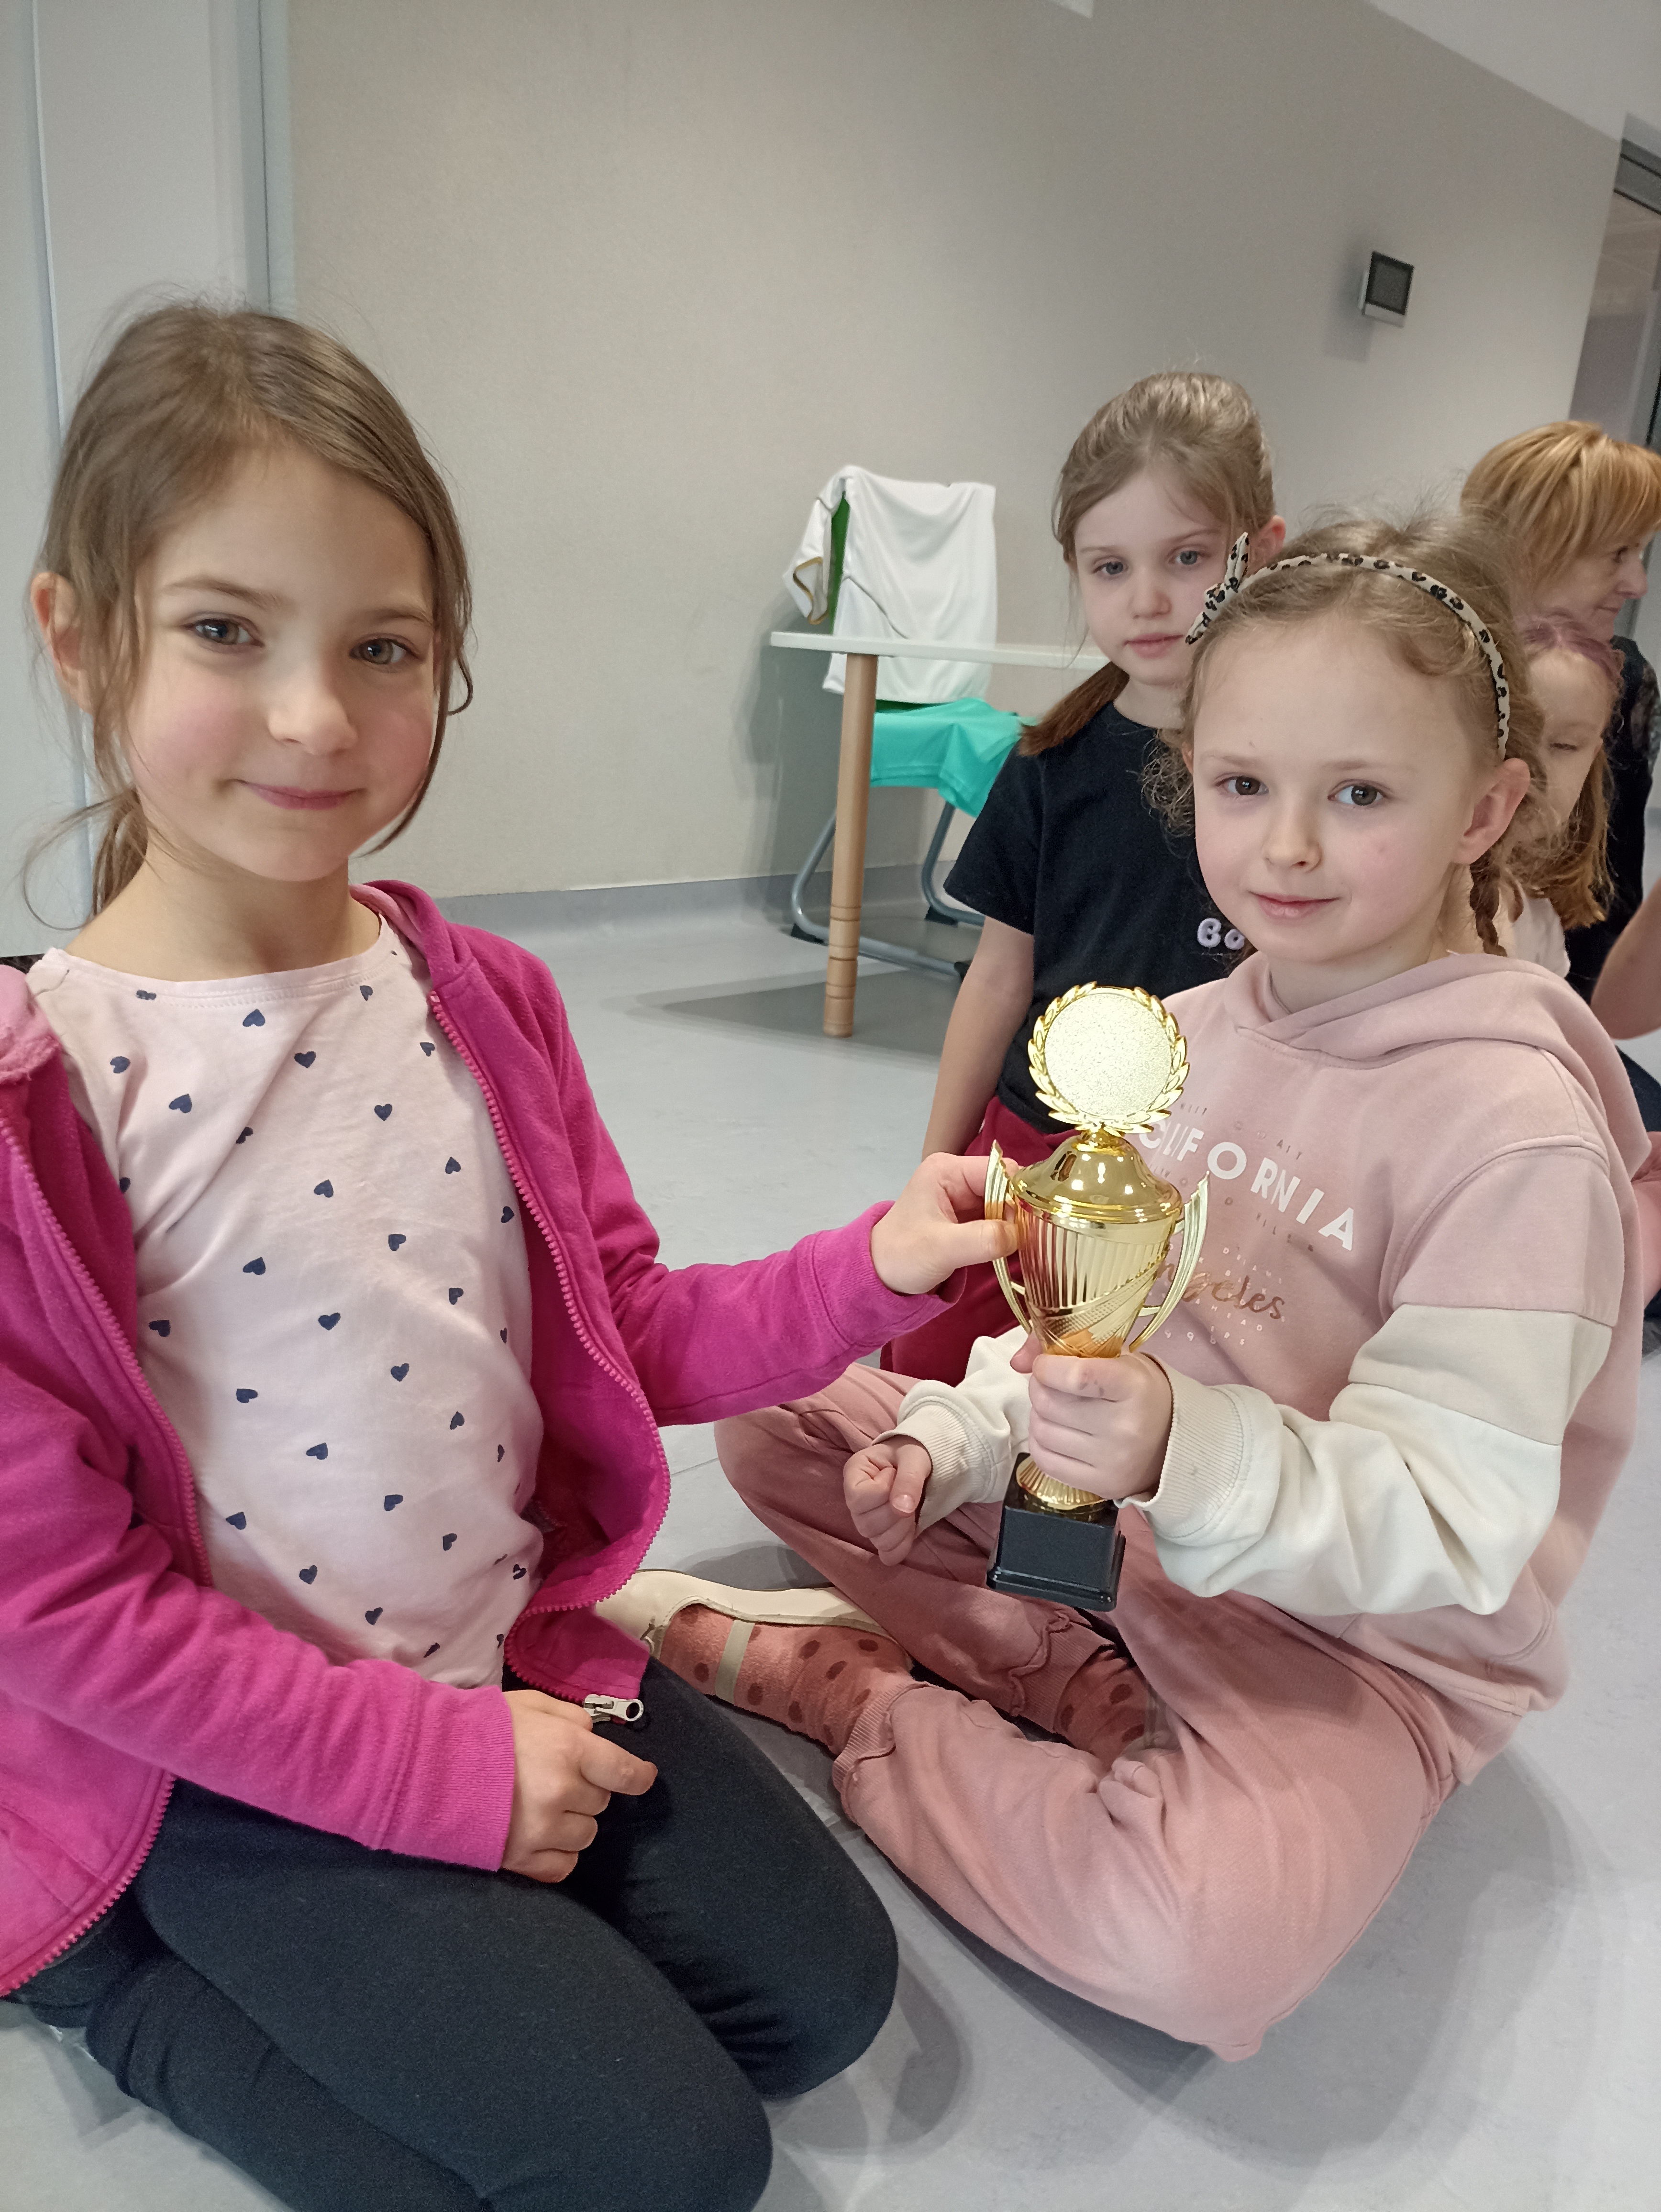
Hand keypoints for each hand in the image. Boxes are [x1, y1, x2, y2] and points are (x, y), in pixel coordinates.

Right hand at [501, 1689, 656, 1882]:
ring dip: (574, 1821)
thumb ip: (571, 1719)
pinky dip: (559, 1854)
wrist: (427, 1764)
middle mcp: (562, 1793)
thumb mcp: (531, 1705)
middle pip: (602, 1802)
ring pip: (586, 1835)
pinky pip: (563, 1867)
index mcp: (569, 1750)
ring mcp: (542, 1830)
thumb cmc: (482, 1727)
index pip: (626, 1772)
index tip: (642, 1777)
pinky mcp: (520, 1858)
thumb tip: (596, 1737)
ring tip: (544, 1806)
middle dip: (588, 1790)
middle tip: (559, 1778)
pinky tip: (541, 1836)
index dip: (639, 1776)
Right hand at [845, 1438, 933, 1564]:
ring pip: (877, 1540)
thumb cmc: (913, 1453)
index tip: (893, 1473)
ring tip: (910, 1508)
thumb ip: (908, 1479)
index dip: (882, 1491)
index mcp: (854, 1473)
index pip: (858, 1497)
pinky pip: (887, 1555)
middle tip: (908, 1494)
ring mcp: (865, 1520)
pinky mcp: (881, 1535)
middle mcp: (854, 1499)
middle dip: (895, 1513)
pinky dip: (902, 1545)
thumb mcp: (915, 1457)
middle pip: (866, 1524)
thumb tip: (902, 1510)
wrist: (921, 1461)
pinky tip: (910, 1527)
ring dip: (902, 1528)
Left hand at [870, 1154, 1017, 1296]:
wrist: (881, 1275)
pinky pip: (1000, 1219)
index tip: (1026, 1224)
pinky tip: (1010, 1248)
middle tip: (1026, 1240)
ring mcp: (964, 1196)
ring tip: (1020, 1246)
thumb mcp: (941, 1249)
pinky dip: (1007, 1233)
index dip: (1018, 1194)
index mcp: (947, 1170)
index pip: (1000, 1170)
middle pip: (1007, 1186)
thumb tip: (1019, 1234)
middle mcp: (958, 1177)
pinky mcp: (969, 1217)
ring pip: (1007, 1204)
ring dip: (1015, 1225)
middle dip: (1019, 1212)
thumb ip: (982, 1240)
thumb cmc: (902, 1255)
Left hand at [1011, 1334, 1172, 1502]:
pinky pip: (1045, 1461)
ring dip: (1038, 1415)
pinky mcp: (1102, 1484)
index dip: (1047, 1367)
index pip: (1075, 1376)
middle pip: (1050, 1403)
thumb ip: (1068, 1348)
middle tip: (1047, 1384)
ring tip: (1053, 1409)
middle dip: (1038, 1387)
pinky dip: (1040, 1442)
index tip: (1045, 1364)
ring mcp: (1112, 1460)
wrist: (1174, 1441)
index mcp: (1133, 1387)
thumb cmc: (1140, 1392)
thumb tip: (1018, 1359)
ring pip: (1043, 1431)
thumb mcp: (1117, 1359)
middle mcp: (1125, 1427)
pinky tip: (1054, 1432)